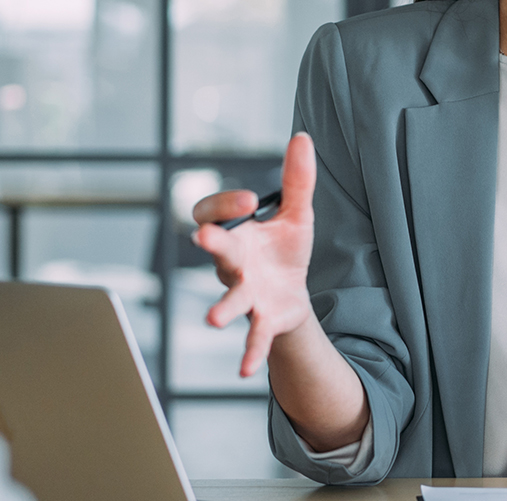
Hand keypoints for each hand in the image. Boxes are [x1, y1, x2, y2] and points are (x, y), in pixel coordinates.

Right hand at [191, 132, 317, 377]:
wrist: (293, 294)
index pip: (212, 214)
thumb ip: (297, 180)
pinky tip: (243, 370)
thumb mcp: (296, 214)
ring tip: (214, 319)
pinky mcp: (262, 319)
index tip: (250, 200)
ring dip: (221, 308)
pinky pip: (253, 337)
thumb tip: (302, 136)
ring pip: (229, 299)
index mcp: (236, 234)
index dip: (226, 205)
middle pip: (217, 252)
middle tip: (204, 238)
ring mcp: (244, 294)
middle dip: (212, 244)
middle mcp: (232, 264)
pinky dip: (249, 352)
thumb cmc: (284, 251)